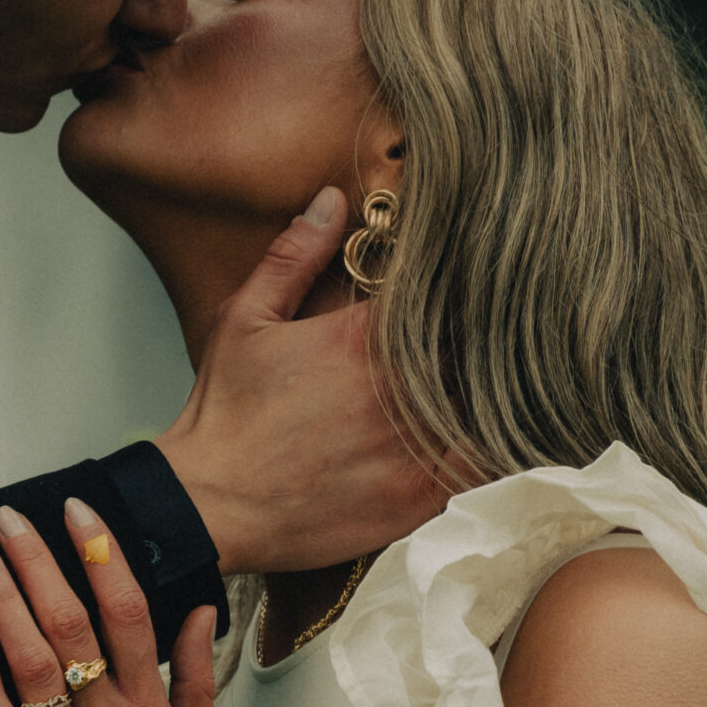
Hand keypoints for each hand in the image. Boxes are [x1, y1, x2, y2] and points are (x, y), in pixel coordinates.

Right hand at [155, 187, 459, 575]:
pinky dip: (493, 452)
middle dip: (480, 345)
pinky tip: (494, 441)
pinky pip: (482, 469)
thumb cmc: (226, 413)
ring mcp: (413, 449)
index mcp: (362, 339)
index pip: (441, 298)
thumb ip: (294, 258)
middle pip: (472, 354)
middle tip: (492, 341)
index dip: (458, 294)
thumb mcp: (245, 320)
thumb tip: (331, 201)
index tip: (469, 290)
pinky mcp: (419, 499)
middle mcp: (397, 391)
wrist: (211, 505)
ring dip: (489, 398)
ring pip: (485, 410)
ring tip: (496, 390)